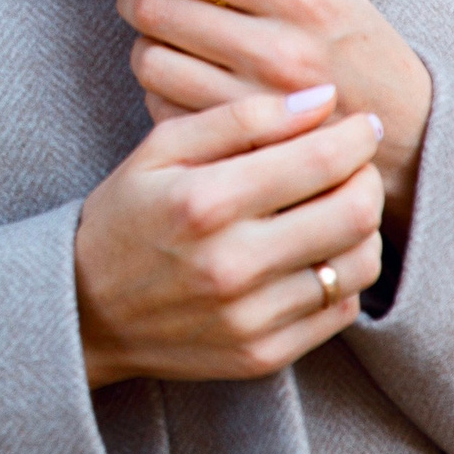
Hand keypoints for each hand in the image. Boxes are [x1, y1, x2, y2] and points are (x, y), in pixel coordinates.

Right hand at [73, 87, 383, 384]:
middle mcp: (231, 265)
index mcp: (204, 202)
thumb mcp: (161, 149)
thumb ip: (239, 116)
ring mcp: (250, 318)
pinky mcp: (263, 354)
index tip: (359, 123)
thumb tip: (320, 98)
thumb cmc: (125, 215)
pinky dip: (343, 274)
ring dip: (363, 228)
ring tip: (337, 206)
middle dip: (367, 178)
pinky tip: (316, 252)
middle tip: (355, 164)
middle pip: (352, 214)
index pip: (319, 161)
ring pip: (357, 266)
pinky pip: (339, 310)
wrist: (86, 308)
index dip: (355, 136)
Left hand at [91, 0, 431, 221]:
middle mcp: (279, 52)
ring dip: (143, 41)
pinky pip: (160, 107)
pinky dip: (158, 87)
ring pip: (150, 60)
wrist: (405, 131)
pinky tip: (185, 77)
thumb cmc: (352, 38)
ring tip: (168, 35)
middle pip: (157, 6)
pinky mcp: (240, 150)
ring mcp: (258, 108)